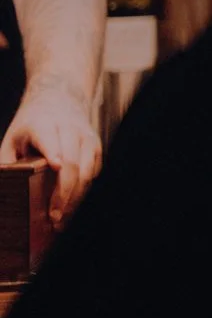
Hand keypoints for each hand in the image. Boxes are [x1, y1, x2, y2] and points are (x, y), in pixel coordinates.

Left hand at [0, 90, 100, 228]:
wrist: (59, 100)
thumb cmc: (32, 125)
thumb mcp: (13, 138)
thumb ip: (7, 161)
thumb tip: (0, 186)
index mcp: (42, 124)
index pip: (49, 138)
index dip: (53, 152)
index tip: (56, 165)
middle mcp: (68, 130)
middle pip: (71, 163)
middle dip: (63, 192)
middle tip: (54, 215)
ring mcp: (86, 139)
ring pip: (86, 172)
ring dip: (75, 197)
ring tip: (62, 217)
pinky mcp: (96, 148)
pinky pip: (92, 173)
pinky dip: (82, 191)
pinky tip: (71, 204)